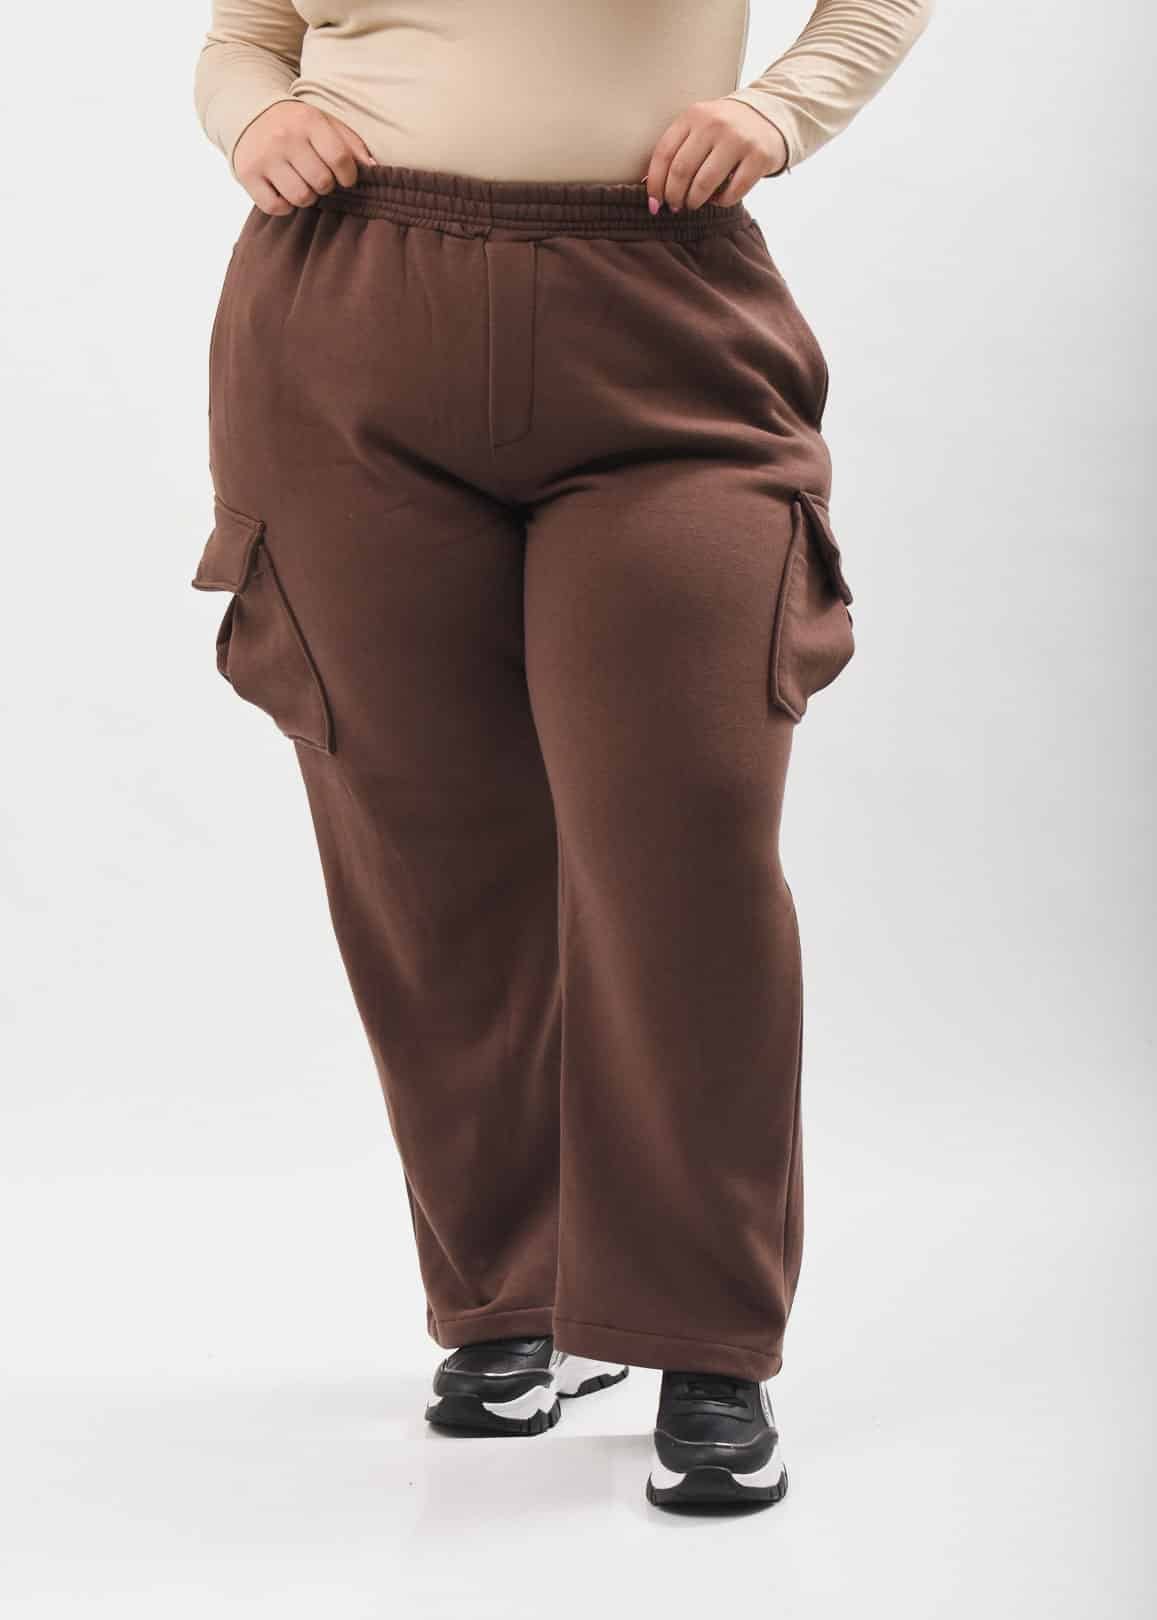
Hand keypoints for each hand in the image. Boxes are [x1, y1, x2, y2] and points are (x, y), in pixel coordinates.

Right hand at [234, 102, 374, 215]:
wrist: (249, 114)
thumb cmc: (297, 125)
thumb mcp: (325, 123)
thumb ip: (351, 143)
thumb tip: (374, 168)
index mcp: (308, 121)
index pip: (340, 159)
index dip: (349, 176)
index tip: (345, 177)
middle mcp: (284, 137)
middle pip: (322, 183)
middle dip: (325, 185)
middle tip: (318, 177)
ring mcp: (264, 157)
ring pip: (301, 197)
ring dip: (306, 196)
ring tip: (301, 182)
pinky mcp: (247, 174)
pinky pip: (276, 207)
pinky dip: (284, 205)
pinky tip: (283, 190)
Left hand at [644, 98, 787, 213]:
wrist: (768, 117)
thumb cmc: (724, 131)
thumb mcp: (699, 127)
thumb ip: (678, 148)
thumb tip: (653, 190)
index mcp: (694, 115)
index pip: (664, 154)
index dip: (655, 184)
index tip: (654, 203)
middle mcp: (715, 124)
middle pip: (681, 171)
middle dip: (673, 196)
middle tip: (675, 206)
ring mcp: (738, 139)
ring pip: (704, 184)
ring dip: (694, 201)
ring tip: (694, 204)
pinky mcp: (759, 157)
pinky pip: (732, 192)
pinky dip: (721, 202)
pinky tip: (718, 198)